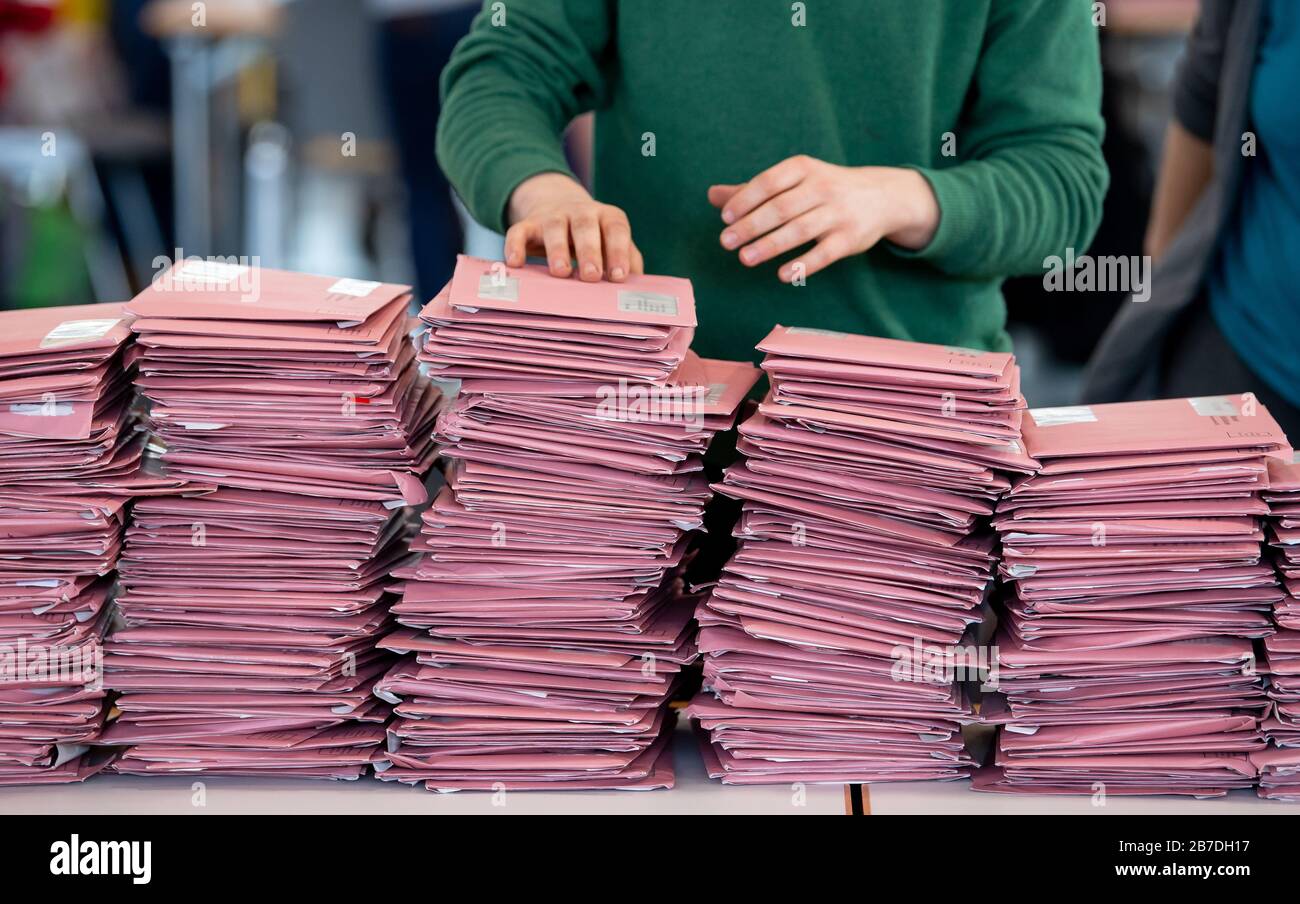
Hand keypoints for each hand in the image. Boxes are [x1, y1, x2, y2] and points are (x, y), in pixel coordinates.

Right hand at [505, 172, 642, 281]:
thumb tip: (636, 287)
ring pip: (554, 228)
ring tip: (560, 272)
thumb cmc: (593, 237)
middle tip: (591, 276)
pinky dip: (515, 245)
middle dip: (589, 251)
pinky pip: (518, 231)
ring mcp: (553, 216)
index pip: (615, 230)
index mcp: (607, 217)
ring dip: (557, 250)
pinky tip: (515, 263)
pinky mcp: (528, 223)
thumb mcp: (612, 243)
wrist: (557, 205)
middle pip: (586, 227)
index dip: (618, 251)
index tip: (618, 276)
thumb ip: (627, 260)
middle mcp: (581, 212)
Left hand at [708, 157, 939, 281]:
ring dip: (770, 245)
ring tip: (744, 259)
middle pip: (781, 208)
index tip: (725, 217)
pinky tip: (782, 275)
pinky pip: (824, 254)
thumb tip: (712, 195)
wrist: (882, 196)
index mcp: (804, 169)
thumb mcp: (793, 180)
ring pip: (800, 230)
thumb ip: (753, 190)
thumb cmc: (824, 188)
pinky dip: (803, 265)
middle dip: (751, 225)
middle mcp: (822, 188)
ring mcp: (838, 214)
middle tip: (726, 242)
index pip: (769, 182)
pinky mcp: (850, 239)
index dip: (745, 200)